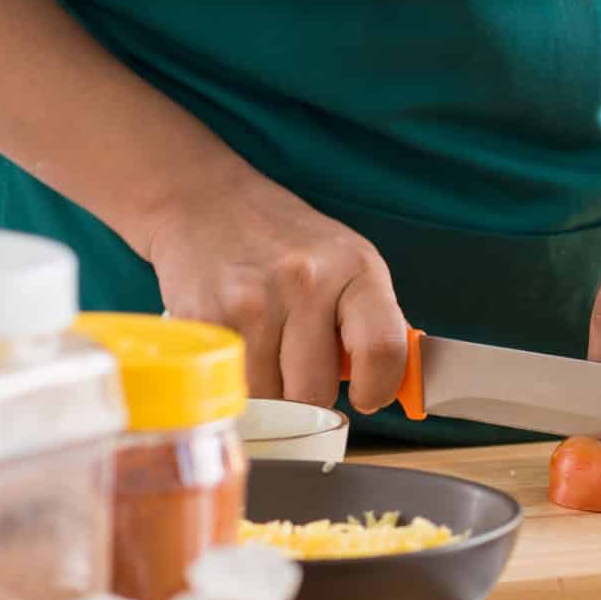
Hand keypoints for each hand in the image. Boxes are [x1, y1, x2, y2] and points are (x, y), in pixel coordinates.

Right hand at [144, 172, 411, 410]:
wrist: (204, 200)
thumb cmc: (284, 241)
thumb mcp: (346, 265)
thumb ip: (372, 323)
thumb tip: (396, 386)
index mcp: (356, 267)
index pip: (382, 349)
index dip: (378, 388)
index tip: (366, 396)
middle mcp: (306, 282)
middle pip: (315, 392)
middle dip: (308, 393)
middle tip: (296, 364)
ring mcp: (252, 302)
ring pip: (269, 399)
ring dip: (266, 390)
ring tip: (260, 347)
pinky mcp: (205, 319)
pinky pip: (229, 386)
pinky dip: (232, 380)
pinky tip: (234, 346)